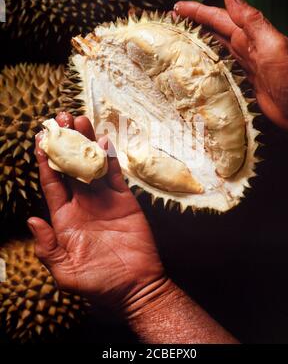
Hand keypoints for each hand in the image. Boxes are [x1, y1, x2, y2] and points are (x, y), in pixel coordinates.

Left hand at [28, 112, 166, 310]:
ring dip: (85, 142)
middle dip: (65, 142)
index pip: (52, 183)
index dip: (45, 161)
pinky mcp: (124, 200)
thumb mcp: (65, 272)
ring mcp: (103, 200)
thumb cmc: (98, 284)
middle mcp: (82, 204)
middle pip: (70, 166)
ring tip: (79, 120)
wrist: (135, 287)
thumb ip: (47, 248)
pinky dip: (109, 157)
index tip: (40, 139)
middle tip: (61, 119)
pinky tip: (103, 140)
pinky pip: (114, 174)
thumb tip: (32, 220)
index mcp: (64, 218)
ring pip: (91, 164)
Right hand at [174, 0, 287, 134]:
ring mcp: (244, 65)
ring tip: (179, 42)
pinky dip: (207, 65)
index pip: (219, 18)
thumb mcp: (271, 44)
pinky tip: (197, 68)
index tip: (177, 7)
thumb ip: (251, 20)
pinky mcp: (244, 82)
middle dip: (194, 24)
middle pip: (214, 31)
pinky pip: (220, 68)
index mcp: (250, 36)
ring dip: (198, 43)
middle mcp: (245, 48)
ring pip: (215, 49)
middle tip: (172, 22)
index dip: (197, 11)